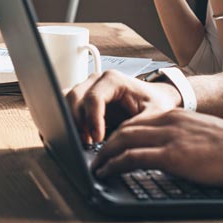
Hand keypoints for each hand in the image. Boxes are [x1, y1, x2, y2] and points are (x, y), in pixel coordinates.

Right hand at [66, 69, 180, 144]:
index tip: (97, 139)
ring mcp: (87, 87)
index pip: (93, 98)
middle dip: (78, 122)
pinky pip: (67, 105)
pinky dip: (68, 120)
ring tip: (85, 140)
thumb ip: (136, 126)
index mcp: (113, 80)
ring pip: (67, 101)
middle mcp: (96, 80)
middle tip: (88, 143)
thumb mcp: (154, 115)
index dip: (92, 120)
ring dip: (71, 121)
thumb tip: (118, 141)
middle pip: (74, 97)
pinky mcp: (83, 98)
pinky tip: (80, 135)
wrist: (155, 100)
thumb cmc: (155, 104)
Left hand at [93, 110, 222, 186]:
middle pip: (126, 127)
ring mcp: (170, 137)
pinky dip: (114, 164)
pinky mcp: (172, 155)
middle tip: (97, 155)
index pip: (139, 120)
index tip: (111, 144)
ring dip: (105, 154)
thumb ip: (186, 138)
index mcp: (178, 115)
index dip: (120, 133)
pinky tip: (107, 172)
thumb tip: (177, 152)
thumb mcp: (206, 136)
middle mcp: (170, 121)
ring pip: (123, 140)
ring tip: (96, 166)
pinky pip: (133, 158)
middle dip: (107, 142)